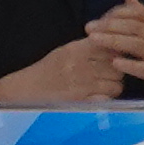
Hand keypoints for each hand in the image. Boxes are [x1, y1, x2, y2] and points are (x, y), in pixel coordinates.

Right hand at [0, 39, 115, 106]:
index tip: (114, 56)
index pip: (109, 45)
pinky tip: (99, 96)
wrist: (26, 91)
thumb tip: (113, 41)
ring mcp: (81, 85)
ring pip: (116, 84)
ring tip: (104, 85)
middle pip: (116, 65)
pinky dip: (107, 99)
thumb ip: (89, 46)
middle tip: (109, 73)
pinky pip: (107, 99)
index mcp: (75, 50)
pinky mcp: (82, 102)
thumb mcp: (66, 51)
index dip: (116, 51)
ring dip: (113, 85)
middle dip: (117, 69)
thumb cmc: (47, 71)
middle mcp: (80, 66)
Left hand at [96, 0, 143, 109]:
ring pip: (137, 45)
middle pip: (135, 27)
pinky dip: (129, 65)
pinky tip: (114, 63)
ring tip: (94, 40)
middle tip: (89, 27)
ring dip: (114, 41)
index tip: (100, 17)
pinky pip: (143, 68)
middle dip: (110, 25)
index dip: (118, 13)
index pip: (140, 14)